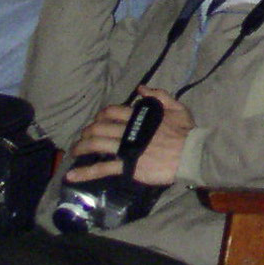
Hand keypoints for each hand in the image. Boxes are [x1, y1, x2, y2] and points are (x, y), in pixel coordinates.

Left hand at [66, 87, 193, 186]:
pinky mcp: (127, 166)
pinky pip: (103, 168)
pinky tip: (71, 176)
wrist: (191, 154)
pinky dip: (85, 172)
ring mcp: (126, 149)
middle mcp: (128, 131)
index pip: (112, 112)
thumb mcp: (178, 107)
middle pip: (99, 128)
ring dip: (81, 148)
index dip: (100, 115)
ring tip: (73, 152)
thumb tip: (140, 88)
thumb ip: (160, 95)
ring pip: (96, 145)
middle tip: (83, 137)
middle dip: (87, 132)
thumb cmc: (186, 132)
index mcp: (139, 117)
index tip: (97, 121)